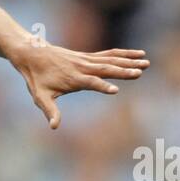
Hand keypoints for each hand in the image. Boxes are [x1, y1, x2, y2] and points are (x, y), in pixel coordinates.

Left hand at [7, 40, 148, 129]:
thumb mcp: (40, 97)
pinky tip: (138, 54)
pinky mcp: (88, 56)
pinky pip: (109, 54)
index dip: (102, 86)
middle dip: (123, 71)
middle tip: (140, 72)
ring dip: (129, 61)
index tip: (115, 90)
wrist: (32, 54)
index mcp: (72, 78)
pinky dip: (124, 54)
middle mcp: (82, 67)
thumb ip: (49, 111)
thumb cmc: (36, 79)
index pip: (90, 82)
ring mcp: (86, 60)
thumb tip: (54, 126)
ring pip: (111, 59)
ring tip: (146, 62)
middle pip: (106, 69)